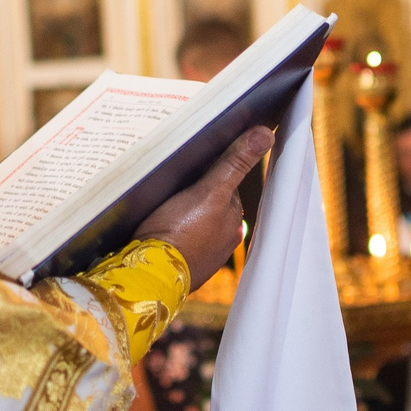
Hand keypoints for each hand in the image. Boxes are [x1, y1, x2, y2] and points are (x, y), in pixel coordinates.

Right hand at [137, 127, 274, 289]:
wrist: (146, 275)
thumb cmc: (179, 232)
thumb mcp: (208, 191)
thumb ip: (235, 163)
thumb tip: (265, 134)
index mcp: (233, 224)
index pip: (227, 186)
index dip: (210, 172)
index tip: (193, 163)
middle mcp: (222, 242)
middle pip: (211, 204)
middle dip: (196, 193)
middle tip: (174, 182)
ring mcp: (200, 256)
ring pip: (194, 222)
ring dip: (181, 213)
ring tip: (163, 204)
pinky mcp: (178, 265)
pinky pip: (178, 240)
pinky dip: (170, 232)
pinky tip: (157, 227)